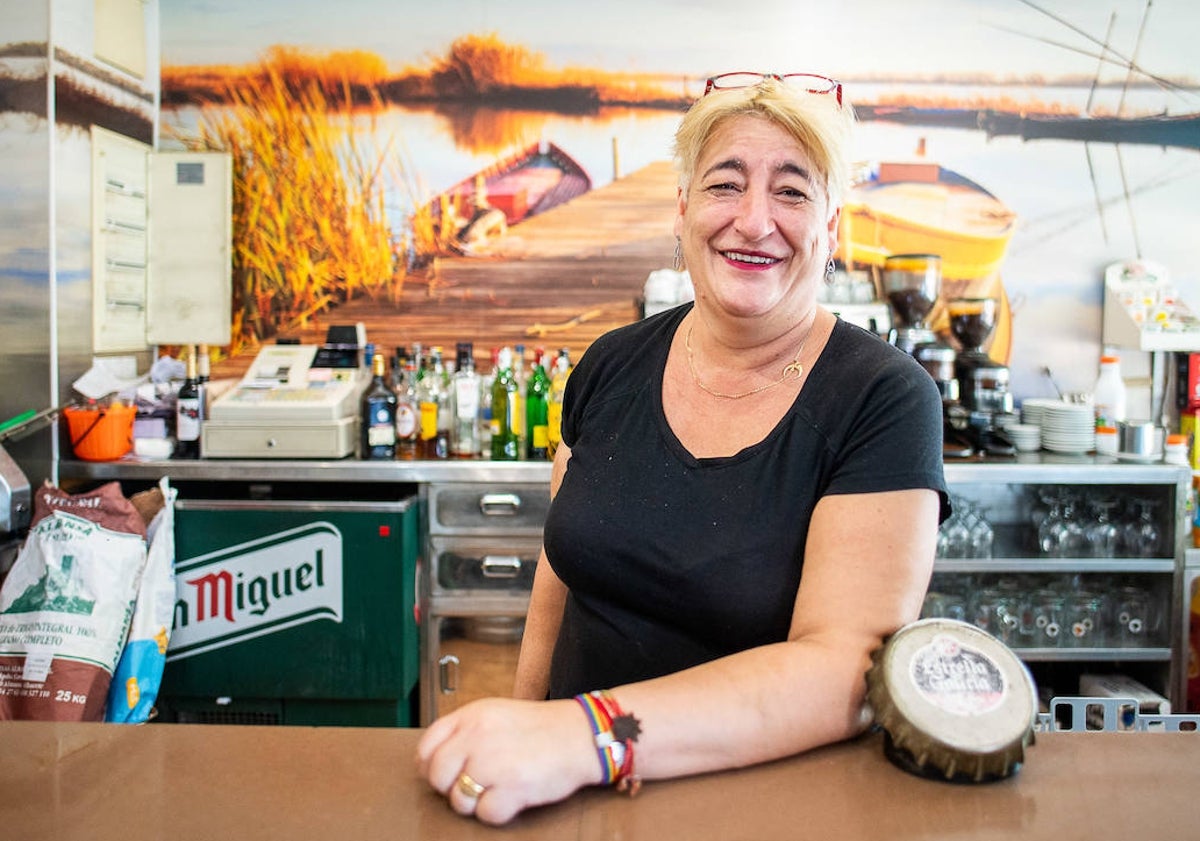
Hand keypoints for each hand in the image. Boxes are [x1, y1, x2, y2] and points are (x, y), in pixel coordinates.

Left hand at [415, 697, 601, 824]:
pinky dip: (497, 811)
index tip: (445, 774)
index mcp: (472, 715)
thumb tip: (434, 761)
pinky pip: (485, 814)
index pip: (426, 747)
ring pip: (458, 799)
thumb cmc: (541, 727)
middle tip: (473, 785)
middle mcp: (478, 736)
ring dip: (474, 802)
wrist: (581, 735)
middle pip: (437, 776)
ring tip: (496, 789)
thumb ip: (465, 731)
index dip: (430, 766)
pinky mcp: (513, 788)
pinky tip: (511, 797)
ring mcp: (494, 762)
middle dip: (451, 787)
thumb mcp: (496, 713)